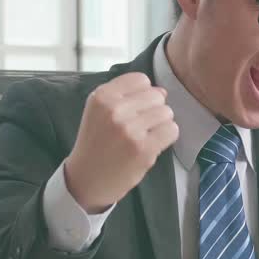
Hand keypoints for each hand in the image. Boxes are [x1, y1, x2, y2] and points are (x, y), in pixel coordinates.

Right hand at [63, 73, 178, 212]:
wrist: (87, 179)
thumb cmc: (98, 143)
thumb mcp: (101, 111)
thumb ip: (128, 96)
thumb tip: (162, 91)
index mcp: (101, 97)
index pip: (140, 80)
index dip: (143, 94)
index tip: (134, 109)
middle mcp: (114, 110)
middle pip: (157, 96)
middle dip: (153, 110)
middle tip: (139, 127)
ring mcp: (129, 129)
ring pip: (166, 112)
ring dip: (161, 124)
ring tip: (144, 136)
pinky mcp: (143, 148)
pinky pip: (171, 130)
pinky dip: (166, 137)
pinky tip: (151, 145)